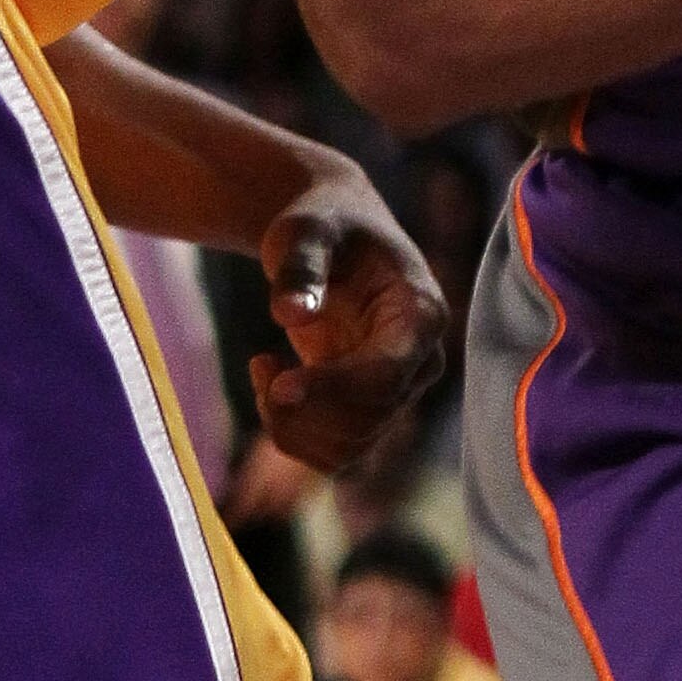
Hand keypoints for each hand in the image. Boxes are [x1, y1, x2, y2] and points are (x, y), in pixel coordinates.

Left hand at [251, 162, 448, 471]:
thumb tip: (289, 313)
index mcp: (421, 314)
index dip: (333, 389)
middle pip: (368, 420)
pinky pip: (333, 455)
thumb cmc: (320, 225)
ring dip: (291, 425)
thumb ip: (299, 267)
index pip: (387, 376)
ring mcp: (397, 391)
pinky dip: (292, 435)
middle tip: (260, 365)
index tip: (276, 383)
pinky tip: (272, 387)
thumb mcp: (304, 232)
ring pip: (349, 448)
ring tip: (263, 369)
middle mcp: (421, 361)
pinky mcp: (368, 410)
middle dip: (303, 408)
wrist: (329, 238)